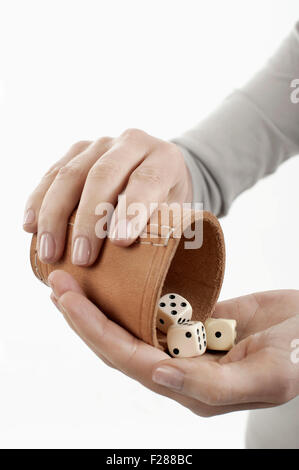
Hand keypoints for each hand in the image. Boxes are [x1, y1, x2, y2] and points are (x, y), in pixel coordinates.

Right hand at [23, 130, 191, 265]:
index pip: (147, 181)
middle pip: (103, 176)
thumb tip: (143, 269)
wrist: (156, 171)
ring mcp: (100, 145)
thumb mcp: (177, 212)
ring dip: (55, 216)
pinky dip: (38, 201)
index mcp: (163, 159)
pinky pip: (51, 174)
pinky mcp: (76, 151)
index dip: (132, 211)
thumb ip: (164, 230)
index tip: (120, 243)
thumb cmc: (167, 201)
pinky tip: (30, 227)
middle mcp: (131, 143)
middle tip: (82, 259)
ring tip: (51, 253)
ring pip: (70, 174)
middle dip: (88, 220)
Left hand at [48, 270, 298, 416]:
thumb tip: (159, 376)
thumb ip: (212, 386)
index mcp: (188, 388)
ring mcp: (182, 345)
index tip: (67, 298)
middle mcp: (177, 369)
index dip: (94, 330)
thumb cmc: (296, 359)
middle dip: (83, 316)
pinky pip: (150, 310)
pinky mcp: (191, 323)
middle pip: (117, 344)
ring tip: (71, 279)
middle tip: (57, 283)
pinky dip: (126, 296)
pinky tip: (112, 280)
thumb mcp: (265, 377)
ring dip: (98, 306)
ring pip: (127, 328)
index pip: (127, 359)